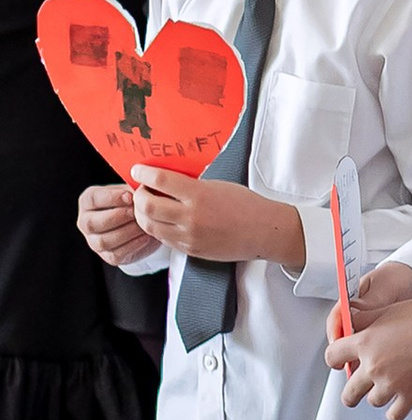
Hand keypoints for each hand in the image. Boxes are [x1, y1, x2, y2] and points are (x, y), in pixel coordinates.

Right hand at [76, 183, 149, 268]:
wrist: (144, 226)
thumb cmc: (134, 204)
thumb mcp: (132, 192)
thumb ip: (131, 190)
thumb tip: (140, 187)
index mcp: (88, 202)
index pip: (92, 199)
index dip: (110, 198)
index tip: (130, 196)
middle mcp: (86, 222)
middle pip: (93, 223)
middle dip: (117, 217)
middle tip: (136, 212)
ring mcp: (95, 242)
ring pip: (104, 240)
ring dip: (126, 232)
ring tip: (143, 225)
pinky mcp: (108, 256)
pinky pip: (116, 254)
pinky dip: (133, 245)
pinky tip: (146, 237)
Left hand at [128, 166, 305, 269]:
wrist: (264, 231)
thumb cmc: (246, 205)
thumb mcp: (218, 186)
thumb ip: (189, 186)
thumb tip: (163, 181)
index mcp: (199, 195)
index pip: (159, 180)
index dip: (142, 173)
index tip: (137, 170)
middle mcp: (191, 217)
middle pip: (146, 206)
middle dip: (138, 195)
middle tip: (142, 189)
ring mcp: (189, 236)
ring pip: (149, 226)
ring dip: (143, 214)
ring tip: (149, 206)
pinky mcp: (191, 250)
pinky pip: (163, 239)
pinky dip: (157, 228)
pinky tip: (163, 220)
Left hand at [323, 287, 411, 419]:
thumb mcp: (388, 310)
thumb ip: (365, 320)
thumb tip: (350, 323)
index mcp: (365, 342)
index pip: (332, 356)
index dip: (335, 360)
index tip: (340, 362)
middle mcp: (374, 366)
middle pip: (348, 392)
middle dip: (351, 391)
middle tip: (356, 389)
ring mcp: (391, 384)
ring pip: (372, 402)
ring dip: (378, 395)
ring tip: (388, 387)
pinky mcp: (410, 395)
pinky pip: (394, 414)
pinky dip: (395, 410)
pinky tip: (399, 402)